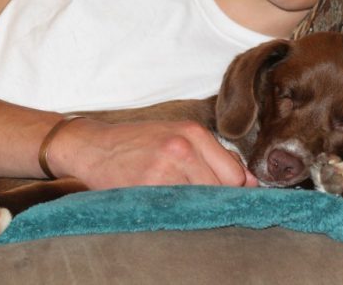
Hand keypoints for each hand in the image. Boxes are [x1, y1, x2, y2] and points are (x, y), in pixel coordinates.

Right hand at [46, 118, 257, 189]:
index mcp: (194, 132)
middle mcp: (184, 147)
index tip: (225, 198)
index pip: (236, 173)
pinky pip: (178, 209)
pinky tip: (163, 203)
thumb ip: (212, 155)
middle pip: (224, 189)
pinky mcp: (149, 187)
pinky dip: (176, 211)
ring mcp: (167, 168)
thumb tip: (250, 182)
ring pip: (202, 201)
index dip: (233, 190)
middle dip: (215, 199)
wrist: (93, 146)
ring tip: (176, 198)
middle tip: (196, 199)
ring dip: (195, 206)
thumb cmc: (137, 142)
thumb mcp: (176, 135)